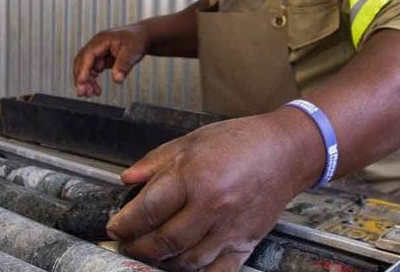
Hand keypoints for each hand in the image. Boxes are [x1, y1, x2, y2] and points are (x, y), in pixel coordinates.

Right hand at [73, 24, 149, 96]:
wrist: (143, 36)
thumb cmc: (137, 39)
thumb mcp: (132, 52)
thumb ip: (123, 65)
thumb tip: (117, 79)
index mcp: (102, 40)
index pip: (88, 55)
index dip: (83, 69)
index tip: (82, 81)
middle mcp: (97, 45)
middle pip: (82, 62)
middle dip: (81, 78)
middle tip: (82, 92)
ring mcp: (98, 52)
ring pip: (86, 68)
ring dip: (86, 81)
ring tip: (90, 94)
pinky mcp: (101, 59)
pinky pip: (93, 70)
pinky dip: (92, 80)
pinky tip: (96, 89)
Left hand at [106, 112, 318, 271]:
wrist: (285, 152)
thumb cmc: (239, 141)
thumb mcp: (192, 141)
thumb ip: (157, 161)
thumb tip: (127, 180)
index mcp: (194, 176)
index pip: (147, 210)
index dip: (124, 224)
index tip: (113, 228)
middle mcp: (211, 206)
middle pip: (163, 241)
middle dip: (137, 247)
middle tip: (125, 244)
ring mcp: (230, 229)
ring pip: (186, 261)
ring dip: (161, 263)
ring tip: (150, 255)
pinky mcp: (246, 243)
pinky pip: (217, 271)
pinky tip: (182, 266)